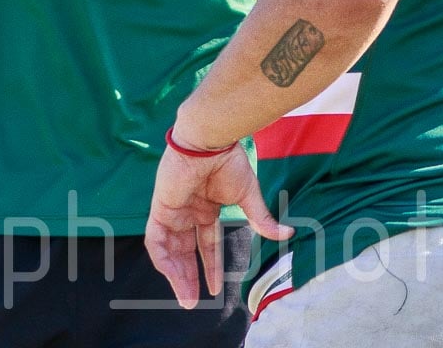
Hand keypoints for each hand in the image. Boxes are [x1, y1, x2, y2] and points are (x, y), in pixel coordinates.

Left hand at [145, 140, 291, 308]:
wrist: (209, 140)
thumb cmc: (229, 161)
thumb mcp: (248, 195)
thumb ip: (261, 219)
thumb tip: (287, 234)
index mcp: (207, 206)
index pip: (207, 243)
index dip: (211, 265)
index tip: (215, 290)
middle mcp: (188, 211)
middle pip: (185, 251)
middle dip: (188, 277)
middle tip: (193, 302)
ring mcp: (173, 209)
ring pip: (169, 249)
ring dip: (176, 274)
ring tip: (186, 296)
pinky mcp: (160, 207)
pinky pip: (155, 239)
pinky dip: (162, 258)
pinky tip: (172, 274)